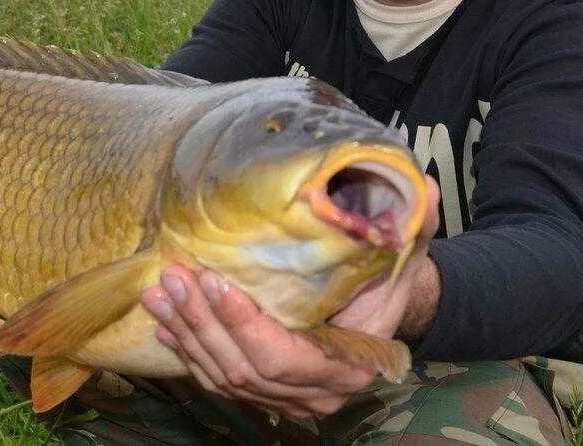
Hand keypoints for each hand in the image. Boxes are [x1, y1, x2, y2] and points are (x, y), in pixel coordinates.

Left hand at [140, 175, 440, 418]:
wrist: (384, 306)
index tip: (213, 281)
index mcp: (349, 364)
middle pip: (244, 370)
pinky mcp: (262, 390)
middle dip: (202, 324)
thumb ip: (413, 222)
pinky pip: (216, 378)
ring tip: (158, 293)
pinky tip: (164, 322)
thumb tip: (423, 185)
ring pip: (224, 377)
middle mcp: (316, 392)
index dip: (243, 324)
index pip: (282, 357)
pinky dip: (188, 350)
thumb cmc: (389, 275)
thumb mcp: (407, 247)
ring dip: (186, 336)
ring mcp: (287, 397)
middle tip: (174, 277)